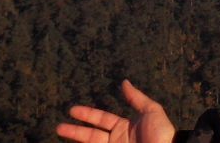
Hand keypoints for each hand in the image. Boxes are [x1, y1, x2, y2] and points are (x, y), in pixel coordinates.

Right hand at [56, 79, 175, 142]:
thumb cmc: (161, 133)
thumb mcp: (151, 111)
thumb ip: (136, 98)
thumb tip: (124, 82)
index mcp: (124, 127)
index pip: (101, 119)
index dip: (87, 114)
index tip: (72, 110)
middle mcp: (115, 140)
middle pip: (90, 135)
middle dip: (74, 131)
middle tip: (58, 127)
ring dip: (76, 140)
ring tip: (60, 134)